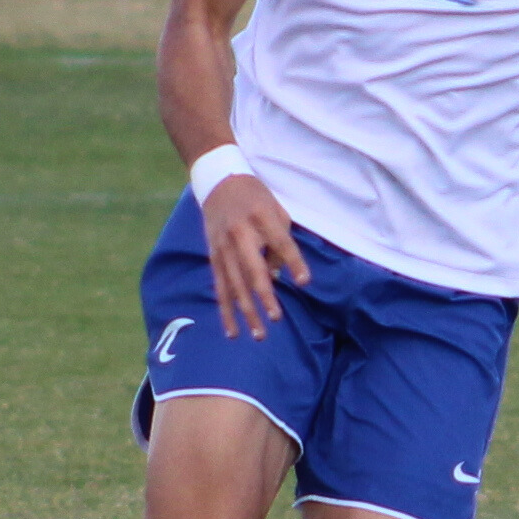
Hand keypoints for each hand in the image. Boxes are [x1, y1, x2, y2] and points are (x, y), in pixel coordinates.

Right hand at [201, 174, 306, 341]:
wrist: (218, 183)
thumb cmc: (255, 197)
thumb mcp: (276, 210)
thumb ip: (281, 242)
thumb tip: (278, 277)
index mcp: (261, 217)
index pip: (281, 243)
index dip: (293, 262)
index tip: (304, 282)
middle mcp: (240, 234)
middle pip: (253, 271)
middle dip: (264, 297)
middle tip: (276, 320)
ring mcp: (223, 247)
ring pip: (235, 286)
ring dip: (246, 312)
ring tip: (258, 335)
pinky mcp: (213, 256)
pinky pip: (221, 288)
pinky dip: (226, 310)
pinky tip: (232, 330)